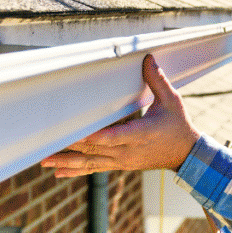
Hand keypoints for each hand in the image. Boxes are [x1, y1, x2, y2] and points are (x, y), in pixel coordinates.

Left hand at [40, 54, 199, 175]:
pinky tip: (58, 173)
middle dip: (70, 147)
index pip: (112, 137)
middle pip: (95, 150)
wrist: (186, 155)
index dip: (93, 137)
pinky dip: (76, 171)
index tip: (75, 134)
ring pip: (91, 162)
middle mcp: (128, 151)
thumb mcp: (172, 101)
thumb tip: (147, 58)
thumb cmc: (179, 126)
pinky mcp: (120, 165)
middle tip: (47, 145)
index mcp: (140, 134)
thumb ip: (157, 80)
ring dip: (67, 162)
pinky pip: (95, 169)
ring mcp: (123, 161)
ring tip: (45, 162)